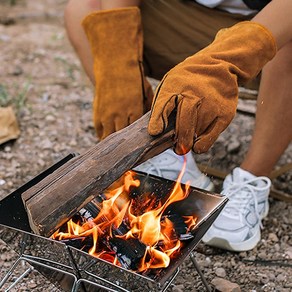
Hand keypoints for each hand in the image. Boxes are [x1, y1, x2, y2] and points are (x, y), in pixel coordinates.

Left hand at [148, 21, 275, 153]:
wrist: (218, 66)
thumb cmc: (187, 82)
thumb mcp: (170, 84)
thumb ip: (162, 105)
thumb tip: (157, 132)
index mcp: (175, 85)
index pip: (164, 104)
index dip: (157, 119)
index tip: (154, 132)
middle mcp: (194, 94)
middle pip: (185, 123)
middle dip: (180, 140)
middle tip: (177, 149)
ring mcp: (211, 104)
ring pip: (197, 132)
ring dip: (190, 139)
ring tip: (188, 135)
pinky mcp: (224, 113)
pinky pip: (210, 137)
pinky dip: (202, 144)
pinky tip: (197, 145)